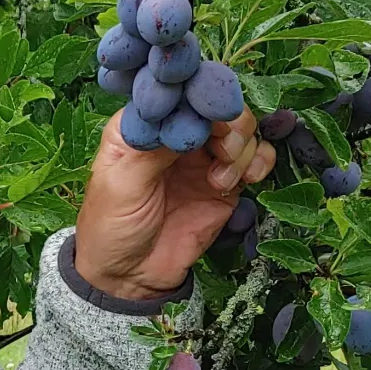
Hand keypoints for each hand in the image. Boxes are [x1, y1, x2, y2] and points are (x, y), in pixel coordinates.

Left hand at [74, 106, 276, 298]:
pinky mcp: (225, 182)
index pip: (177, 93)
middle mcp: (175, 134)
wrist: (130, 276)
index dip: (198, 96)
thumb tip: (187, 116)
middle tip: (223, 149)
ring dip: (242, 145)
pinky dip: (259, 161)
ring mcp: (201, 157)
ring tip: (221, 177)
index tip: (210, 114)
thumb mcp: (121, 184)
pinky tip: (244, 180)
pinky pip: (255, 157)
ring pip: (241, 128)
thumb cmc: (111, 226)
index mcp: (141, 125)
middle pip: (215, 105)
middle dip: (228, 122)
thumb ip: (152, 148)